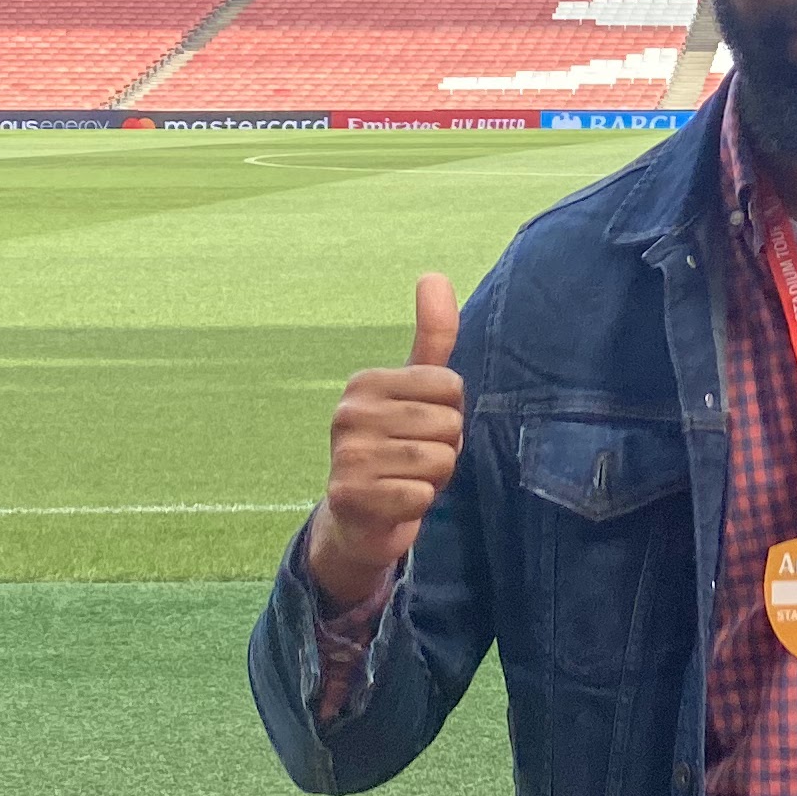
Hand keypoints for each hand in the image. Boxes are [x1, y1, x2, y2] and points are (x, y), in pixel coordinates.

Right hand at [308, 272, 466, 609]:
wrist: (360, 521)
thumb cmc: (397, 448)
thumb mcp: (416, 390)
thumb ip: (432, 337)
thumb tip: (434, 274)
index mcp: (365, 382)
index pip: (451, 387)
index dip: (450, 415)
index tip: (421, 430)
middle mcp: (347, 412)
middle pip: (448, 424)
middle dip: (445, 449)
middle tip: (414, 462)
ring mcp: (345, 454)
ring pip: (439, 460)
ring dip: (435, 479)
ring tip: (407, 481)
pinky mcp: (349, 495)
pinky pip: (420, 495)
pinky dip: (419, 503)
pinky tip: (395, 504)